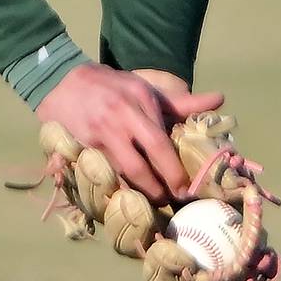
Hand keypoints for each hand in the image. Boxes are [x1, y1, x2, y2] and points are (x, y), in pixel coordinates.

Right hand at [36, 63, 222, 203]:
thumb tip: (220, 99)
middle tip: (170, 198)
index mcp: (139, 100)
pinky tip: (125, 195)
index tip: (186, 187)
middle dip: (159, 188)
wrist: (61, 81)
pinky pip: (102, 174)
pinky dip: (116, 187)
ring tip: (152, 199)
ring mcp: (97, 134)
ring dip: (139, 191)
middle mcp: (119, 118)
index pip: (161, 145)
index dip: (174, 171)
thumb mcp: (144, 90)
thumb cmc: (111, 87)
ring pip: (122, 174)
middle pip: (141, 165)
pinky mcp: (79, 147)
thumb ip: (181, 102)